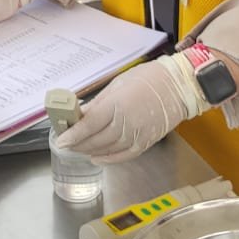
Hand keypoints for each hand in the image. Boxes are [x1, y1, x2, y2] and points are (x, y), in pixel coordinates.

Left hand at [56, 54, 204, 162]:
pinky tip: (97, 157)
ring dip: (90, 151)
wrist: (177, 86)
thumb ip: (98, 103)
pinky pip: (123, 155)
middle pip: (96, 140)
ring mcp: (137, 135)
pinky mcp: (146, 142)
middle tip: (65, 144)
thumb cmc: (148, 79)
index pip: (89, 125)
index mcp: (117, 104)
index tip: (61, 140)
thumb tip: (79, 114)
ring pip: (107, 149)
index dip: (73, 134)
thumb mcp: (117, 85)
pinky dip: (108, 159)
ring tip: (78, 149)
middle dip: (78, 144)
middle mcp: (126, 123)